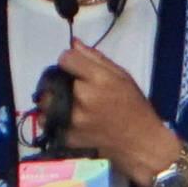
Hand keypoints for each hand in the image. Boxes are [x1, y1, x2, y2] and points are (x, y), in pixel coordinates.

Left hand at [47, 39, 171, 184]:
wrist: (140, 143)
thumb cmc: (135, 107)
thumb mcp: (122, 76)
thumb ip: (96, 59)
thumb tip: (73, 43)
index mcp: (98, 79)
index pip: (66, 59)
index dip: (70, 61)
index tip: (75, 68)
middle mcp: (82, 98)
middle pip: (54, 79)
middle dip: (61, 80)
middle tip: (72, 87)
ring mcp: (73, 119)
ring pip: (47, 101)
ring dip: (53, 99)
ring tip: (68, 103)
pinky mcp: (67, 136)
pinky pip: (50, 121)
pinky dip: (55, 118)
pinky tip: (69, 119)